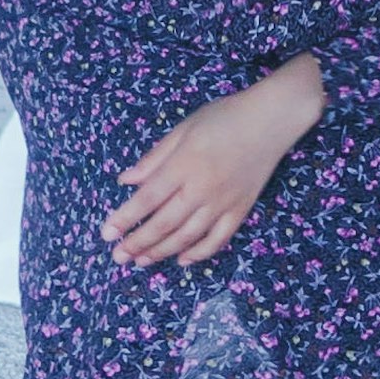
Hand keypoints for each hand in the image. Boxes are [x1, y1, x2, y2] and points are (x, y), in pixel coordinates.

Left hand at [103, 55, 324, 271]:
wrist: (272, 118)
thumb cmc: (224, 117)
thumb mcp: (183, 129)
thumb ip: (154, 158)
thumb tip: (126, 181)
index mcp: (185, 164)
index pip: (148, 198)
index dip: (125, 218)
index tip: (106, 233)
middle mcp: (203, 188)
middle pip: (164, 223)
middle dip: (138, 242)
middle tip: (118, 256)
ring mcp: (224, 202)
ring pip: (188, 236)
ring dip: (162, 252)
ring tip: (140, 261)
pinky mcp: (241, 209)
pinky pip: (218, 239)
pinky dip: (199, 253)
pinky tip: (181, 260)